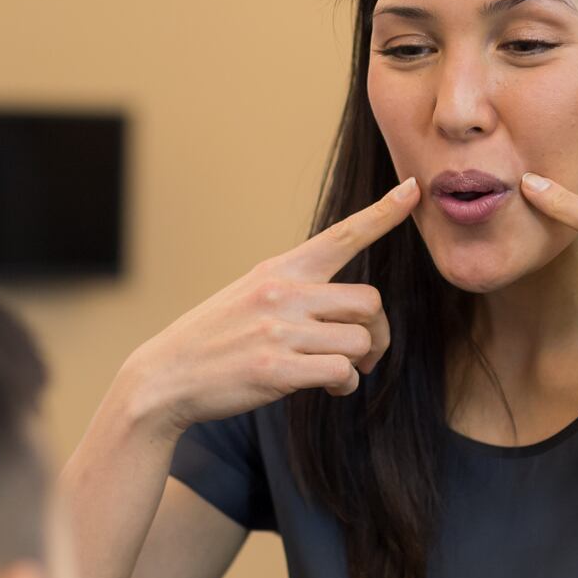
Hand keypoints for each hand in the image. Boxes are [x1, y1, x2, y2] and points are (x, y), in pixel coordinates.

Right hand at [132, 178, 419, 434]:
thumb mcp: (249, 295)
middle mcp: (281, 293)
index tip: (413, 189)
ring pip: (359, 341)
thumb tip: (348, 314)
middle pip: (369, 301)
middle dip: (377, 330)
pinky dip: (344, 385)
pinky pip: (341, 373)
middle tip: (363, 351)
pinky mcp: (275, 371)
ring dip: (359, 363)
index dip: (382, 214)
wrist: (164, 376)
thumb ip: (295, 292)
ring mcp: (277, 331)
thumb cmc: (213, 339)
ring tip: (338, 373)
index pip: (341, 235)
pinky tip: (328, 388)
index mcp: (278, 270)